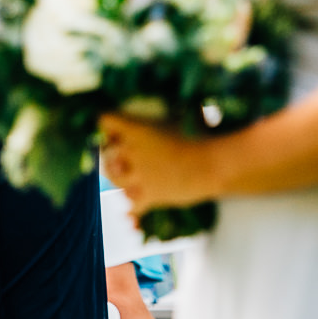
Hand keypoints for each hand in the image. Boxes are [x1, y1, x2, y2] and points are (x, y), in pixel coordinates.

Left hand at [99, 114, 225, 214]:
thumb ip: (169, 113)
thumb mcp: (181, 117)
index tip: (110, 125)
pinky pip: (132, 206)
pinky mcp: (149, 195)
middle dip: (109, 152)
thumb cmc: (200, 136)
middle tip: (115, 153)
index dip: (106, 123)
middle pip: (106, 153)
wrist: (212, 165)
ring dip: (116, 175)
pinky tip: (127, 214)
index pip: (106, 121)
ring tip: (121, 174)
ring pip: (114, 177)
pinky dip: (130, 210)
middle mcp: (132, 152)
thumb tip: (178, 105)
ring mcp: (139, 176)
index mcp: (137, 130)